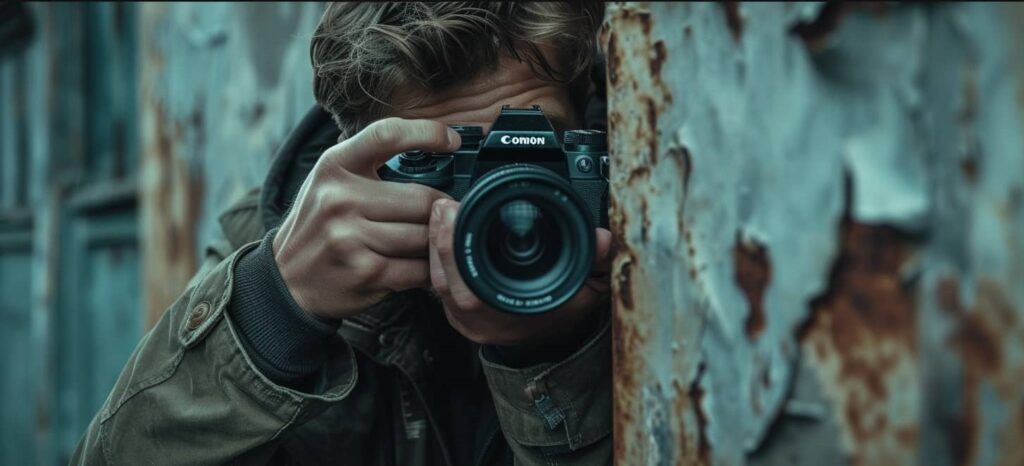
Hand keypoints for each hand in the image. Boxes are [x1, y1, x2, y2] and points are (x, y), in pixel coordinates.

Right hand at [273, 118, 459, 318]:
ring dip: (436, 241)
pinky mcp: (366, 271)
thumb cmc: (320, 224)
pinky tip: (424, 265)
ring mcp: (351, 237)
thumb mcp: (332, 180)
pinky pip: (419, 268)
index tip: (453, 140)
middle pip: (422, 198)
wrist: (288, 280)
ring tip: (431, 241)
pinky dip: (430, 269)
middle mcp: (341, 199)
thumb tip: (434, 150)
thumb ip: (371, 162)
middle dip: (441, 209)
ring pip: (425, 235)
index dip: (427, 132)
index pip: (387, 135)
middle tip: (444, 214)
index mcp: (334, 167)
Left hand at [428, 198, 611, 347]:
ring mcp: (465, 323)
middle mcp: (482, 323)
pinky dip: (437, 259)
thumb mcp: (587, 291)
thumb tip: (605, 239)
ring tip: (440, 213)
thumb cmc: (564, 315)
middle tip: (443, 206)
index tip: (456, 212)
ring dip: (436, 246)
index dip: (458, 250)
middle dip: (442, 239)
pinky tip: (439, 235)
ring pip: (437, 283)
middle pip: (447, 282)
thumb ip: (597, 263)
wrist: (552, 344)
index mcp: (510, 316)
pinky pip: (438, 288)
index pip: (474, 289)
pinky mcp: (455, 317)